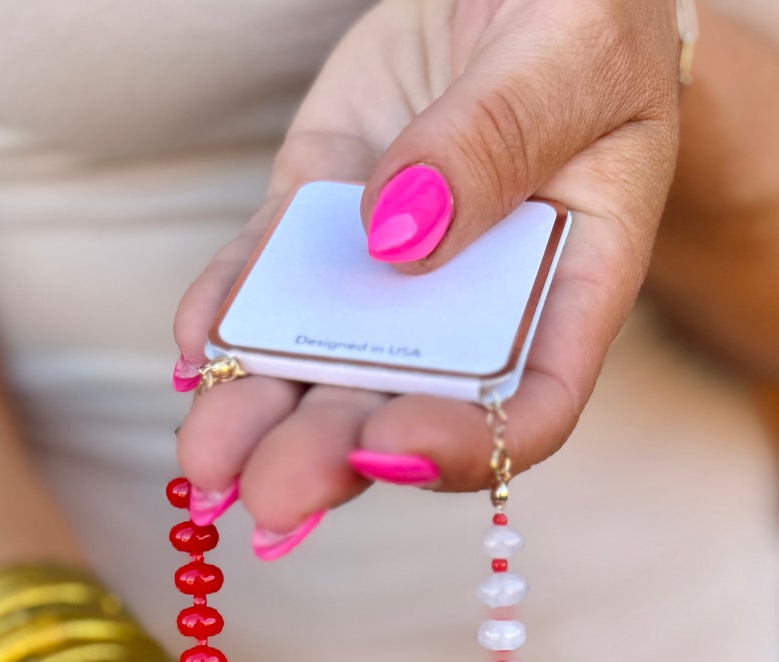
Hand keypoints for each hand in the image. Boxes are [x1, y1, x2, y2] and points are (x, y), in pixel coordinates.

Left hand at [174, 0, 681, 536]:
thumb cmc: (583, 4)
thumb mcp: (566, 52)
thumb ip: (494, 141)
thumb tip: (398, 234)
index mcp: (571, 286)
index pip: (529, 407)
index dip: (463, 444)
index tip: (387, 446)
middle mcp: (477, 306)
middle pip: (404, 408)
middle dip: (331, 456)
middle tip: (268, 495)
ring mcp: (391, 271)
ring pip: (322, 368)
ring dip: (260, 417)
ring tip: (204, 459)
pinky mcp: (320, 220)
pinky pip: (267, 285)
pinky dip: (227, 319)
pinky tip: (195, 346)